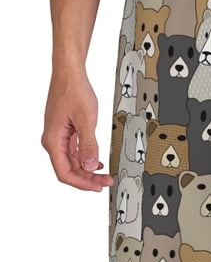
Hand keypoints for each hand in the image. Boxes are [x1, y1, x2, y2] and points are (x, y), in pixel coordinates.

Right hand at [41, 70, 114, 191]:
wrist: (69, 74)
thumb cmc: (74, 91)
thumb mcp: (87, 120)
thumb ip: (89, 144)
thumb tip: (90, 165)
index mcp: (53, 141)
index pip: (65, 172)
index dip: (82, 183)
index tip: (97, 187)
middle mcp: (53, 140)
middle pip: (69, 169)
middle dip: (87, 179)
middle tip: (105, 182)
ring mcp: (59, 136)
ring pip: (72, 161)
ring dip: (87, 170)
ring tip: (104, 175)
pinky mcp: (65, 131)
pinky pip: (74, 151)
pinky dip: (85, 159)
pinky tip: (96, 162)